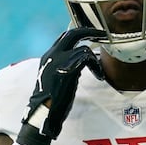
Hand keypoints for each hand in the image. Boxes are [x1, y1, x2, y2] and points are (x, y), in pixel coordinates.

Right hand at [18, 28, 105, 144]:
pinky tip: (99, 76)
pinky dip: (95, 66)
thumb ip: (65, 65)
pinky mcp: (67, 70)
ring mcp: (59, 61)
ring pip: (82, 49)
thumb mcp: (55, 76)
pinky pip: (86, 59)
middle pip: (72, 34)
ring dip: (94, 59)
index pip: (64, 36)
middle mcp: (52, 55)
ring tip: (98, 71)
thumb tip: (81, 60)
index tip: (93, 34)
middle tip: (103, 34)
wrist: (42, 113)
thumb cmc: (51, 99)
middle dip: (90, 31)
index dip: (80, 32)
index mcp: (49, 56)